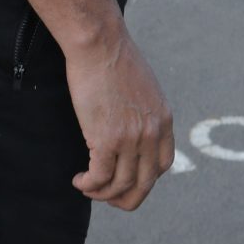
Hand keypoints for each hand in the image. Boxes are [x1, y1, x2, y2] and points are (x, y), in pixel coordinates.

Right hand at [65, 30, 176, 210]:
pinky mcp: (107, 139)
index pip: (163, 165)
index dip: (145, 180)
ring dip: (101, 193)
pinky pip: (99, 177)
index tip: (127, 181)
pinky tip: (79, 180)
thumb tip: (131, 128)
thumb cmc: (114, 60)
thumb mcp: (143, 88)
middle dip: (125, 198)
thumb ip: (143, 113)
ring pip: (120, 185)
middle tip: (107, 198)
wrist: (100, 44)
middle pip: (144, 184)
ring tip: (86, 186)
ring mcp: (131, 138)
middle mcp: (152, 133)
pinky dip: (88, 185)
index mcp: (164, 120)